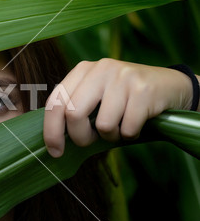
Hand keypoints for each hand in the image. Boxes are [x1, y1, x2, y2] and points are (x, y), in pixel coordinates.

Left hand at [43, 58, 192, 157]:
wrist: (170, 85)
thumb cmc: (124, 97)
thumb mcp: (96, 94)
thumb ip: (75, 108)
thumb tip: (53, 141)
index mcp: (82, 70)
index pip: (55, 102)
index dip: (51, 130)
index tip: (55, 151)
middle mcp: (100, 69)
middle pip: (73, 114)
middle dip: (79, 137)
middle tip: (90, 141)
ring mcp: (123, 77)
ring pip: (103, 125)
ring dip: (110, 136)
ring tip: (119, 127)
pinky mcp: (143, 89)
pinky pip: (127, 128)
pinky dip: (129, 135)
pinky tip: (135, 124)